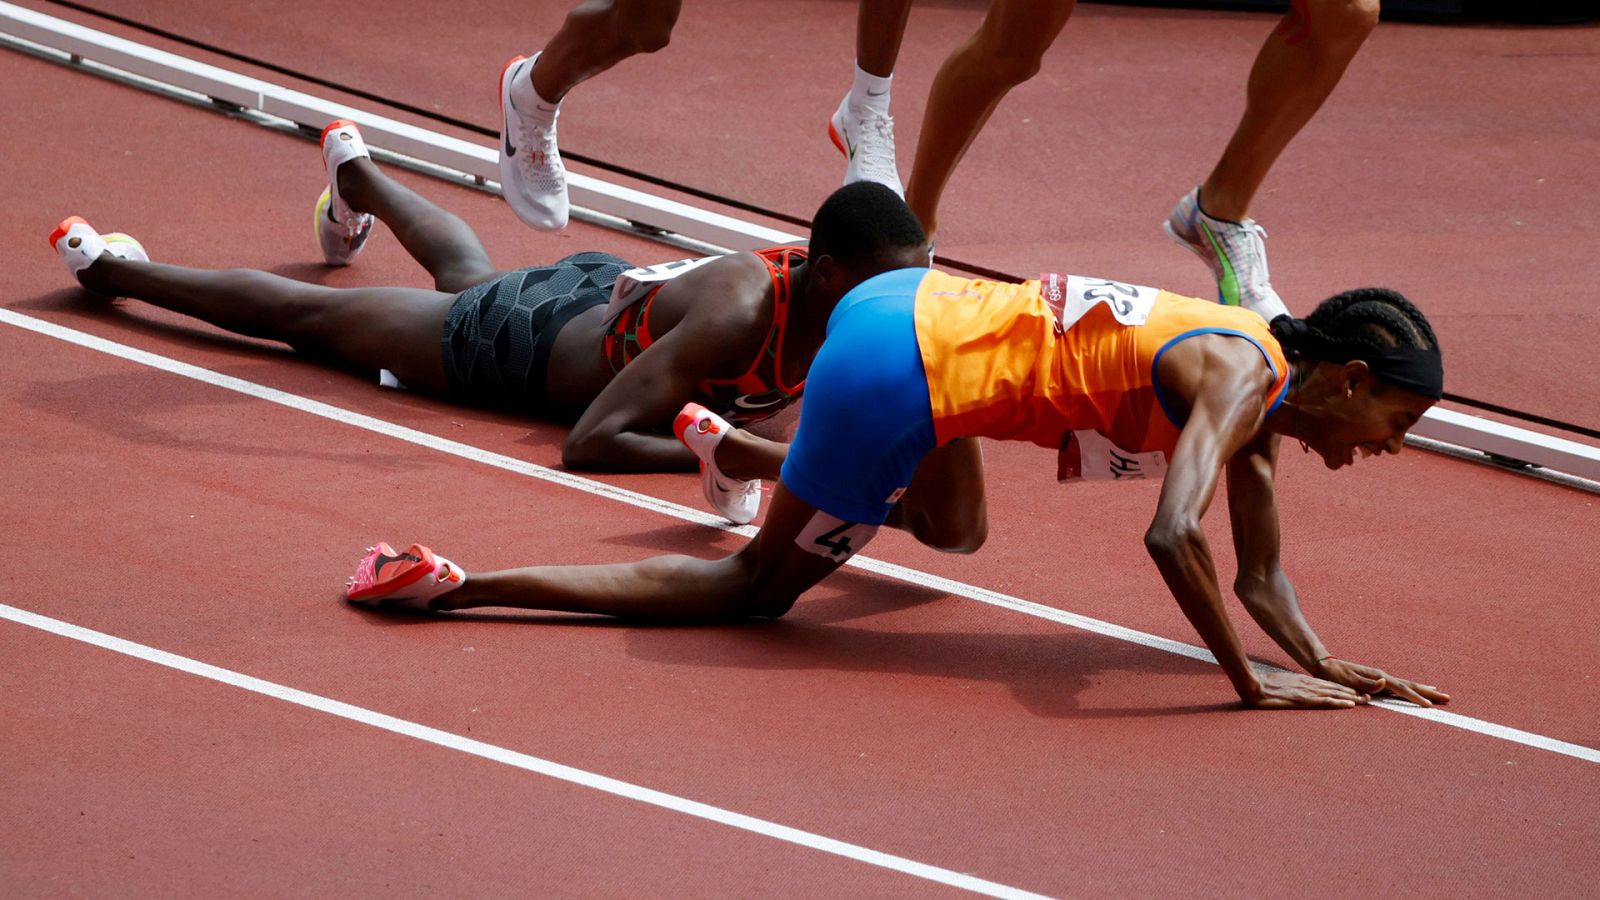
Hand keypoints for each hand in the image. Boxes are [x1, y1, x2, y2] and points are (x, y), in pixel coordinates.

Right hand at [1243, 671, 1369, 709]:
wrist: (1252, 684)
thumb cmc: (1261, 685)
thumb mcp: (1278, 684)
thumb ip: (1289, 687)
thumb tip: (1291, 691)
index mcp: (1302, 681)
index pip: (1326, 685)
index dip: (1341, 688)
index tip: (1354, 692)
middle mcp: (1308, 685)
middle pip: (1334, 688)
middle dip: (1352, 693)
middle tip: (1367, 697)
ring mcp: (1306, 692)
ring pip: (1334, 693)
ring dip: (1350, 697)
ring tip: (1364, 701)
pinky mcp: (1303, 699)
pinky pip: (1324, 701)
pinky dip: (1339, 702)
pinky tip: (1349, 705)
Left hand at [1314, 657, 1450, 707]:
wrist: (1325, 665)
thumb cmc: (1334, 674)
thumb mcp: (1347, 679)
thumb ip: (1365, 683)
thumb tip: (1384, 682)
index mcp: (1378, 677)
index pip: (1401, 689)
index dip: (1415, 698)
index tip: (1429, 706)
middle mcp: (1383, 676)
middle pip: (1410, 685)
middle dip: (1428, 693)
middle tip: (1447, 699)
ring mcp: (1381, 678)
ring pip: (1407, 685)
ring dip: (1424, 690)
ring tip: (1439, 694)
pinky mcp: (1378, 680)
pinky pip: (1400, 686)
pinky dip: (1412, 689)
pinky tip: (1416, 691)